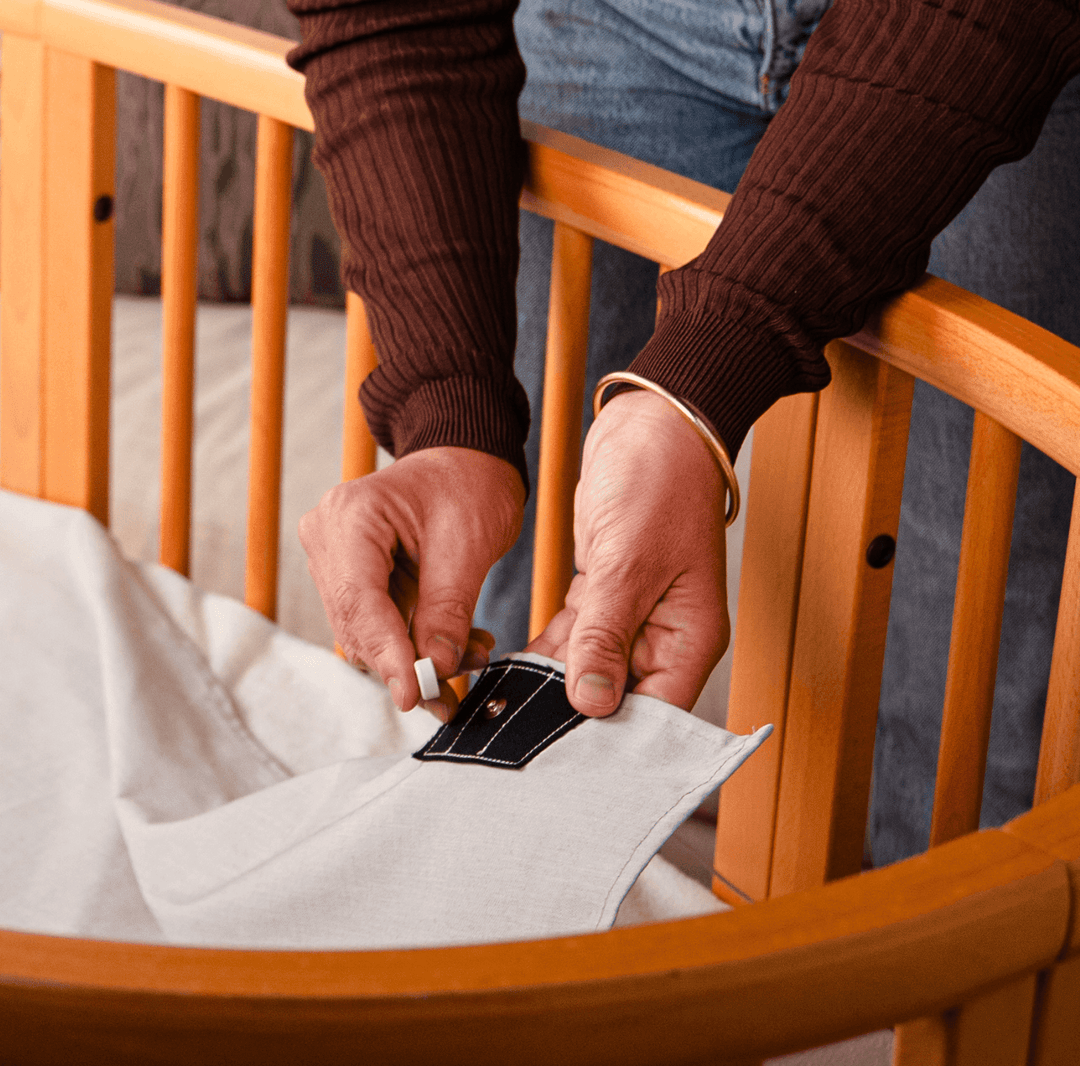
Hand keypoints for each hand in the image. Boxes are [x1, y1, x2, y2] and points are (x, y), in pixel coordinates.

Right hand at [298, 446, 524, 716]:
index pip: (360, 600)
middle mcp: (328, 536)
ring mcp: (333, 557)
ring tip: (470, 656)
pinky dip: (415, 640)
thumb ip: (447, 607)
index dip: (387, 654)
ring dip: (416, 656)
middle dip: (407, 662)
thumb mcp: (468, 544)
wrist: (463, 461)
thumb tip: (434, 668)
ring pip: (366, 632)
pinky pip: (377, 624)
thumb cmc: (467, 484)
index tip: (414, 695)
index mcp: (351, 515)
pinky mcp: (350, 575)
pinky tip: (457, 645)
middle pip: (358, 623)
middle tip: (452, 696)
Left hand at [526, 389, 728, 717]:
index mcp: (690, 638)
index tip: (560, 763)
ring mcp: (632, 617)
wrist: (651, 425)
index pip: (656, 716)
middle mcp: (663, 637)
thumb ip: (607, 633)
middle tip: (513, 746)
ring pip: (586, 672)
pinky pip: (570, 641)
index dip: (611, 743)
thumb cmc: (660, 481)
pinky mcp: (602, 595)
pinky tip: (505, 676)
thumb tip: (591, 703)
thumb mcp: (630, 560)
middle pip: (617, 701)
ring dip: (546, 690)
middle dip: (569, 720)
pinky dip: (541, 656)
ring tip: (498, 718)